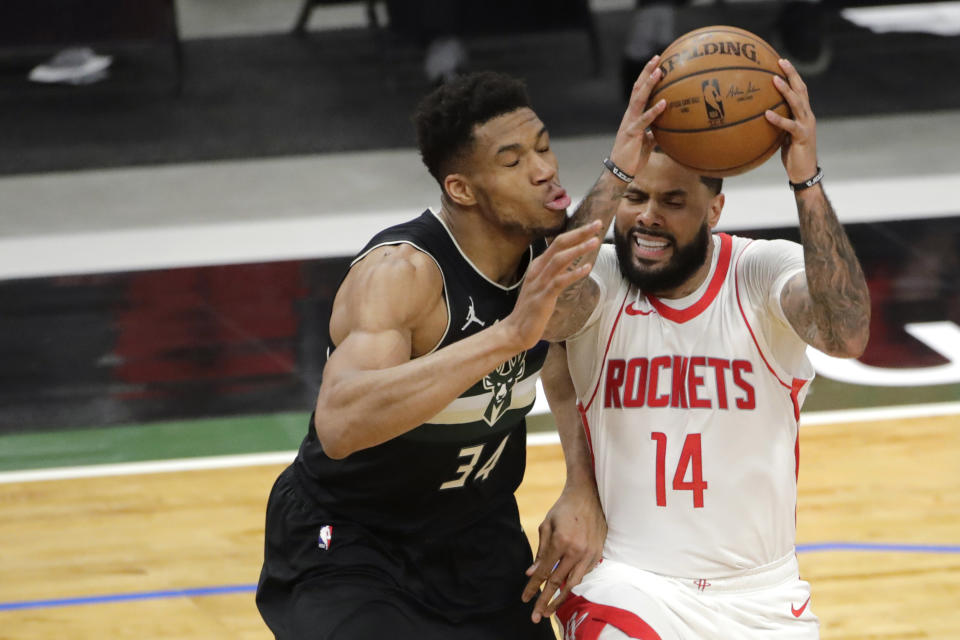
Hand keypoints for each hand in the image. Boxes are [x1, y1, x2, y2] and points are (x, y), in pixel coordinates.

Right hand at [503, 222, 600, 350]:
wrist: (516, 330)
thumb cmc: (531, 309)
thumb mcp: (542, 285)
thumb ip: (554, 272)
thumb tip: (570, 262)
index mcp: (538, 265)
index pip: (558, 243)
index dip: (576, 233)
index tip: (592, 225)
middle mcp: (538, 270)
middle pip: (559, 245)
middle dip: (579, 233)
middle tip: (597, 224)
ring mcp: (540, 283)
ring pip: (560, 259)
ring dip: (578, 249)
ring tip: (595, 241)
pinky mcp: (543, 297)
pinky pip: (560, 281)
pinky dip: (574, 273)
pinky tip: (588, 268)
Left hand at [521, 482, 605, 622]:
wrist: (588, 495)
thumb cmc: (563, 509)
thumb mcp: (547, 526)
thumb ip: (540, 552)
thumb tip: (532, 574)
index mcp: (561, 542)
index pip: (544, 572)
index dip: (533, 588)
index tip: (524, 599)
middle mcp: (576, 551)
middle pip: (559, 583)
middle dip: (546, 601)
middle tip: (536, 616)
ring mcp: (589, 553)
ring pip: (573, 583)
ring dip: (561, 599)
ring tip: (550, 610)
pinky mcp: (598, 553)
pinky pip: (584, 574)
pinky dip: (573, 583)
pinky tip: (565, 591)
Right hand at [609, 55, 667, 177]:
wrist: (621, 172)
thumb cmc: (634, 157)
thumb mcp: (648, 141)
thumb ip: (655, 131)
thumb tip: (668, 127)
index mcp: (633, 115)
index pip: (639, 91)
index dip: (646, 76)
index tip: (657, 63)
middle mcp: (629, 115)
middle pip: (637, 89)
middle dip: (647, 72)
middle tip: (658, 58)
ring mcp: (629, 123)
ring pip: (638, 99)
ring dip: (649, 84)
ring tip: (659, 72)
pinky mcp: (631, 133)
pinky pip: (644, 120)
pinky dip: (654, 111)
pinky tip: (664, 103)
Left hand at [765, 58, 818, 183]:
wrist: (804, 172)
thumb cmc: (792, 155)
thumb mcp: (783, 136)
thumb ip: (777, 124)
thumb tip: (760, 116)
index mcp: (804, 114)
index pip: (800, 89)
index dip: (792, 75)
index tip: (781, 62)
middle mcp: (807, 116)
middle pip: (801, 89)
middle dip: (792, 74)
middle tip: (781, 61)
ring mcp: (806, 125)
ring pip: (797, 103)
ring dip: (786, 90)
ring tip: (774, 79)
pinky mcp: (802, 137)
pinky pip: (789, 125)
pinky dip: (778, 119)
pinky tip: (766, 114)